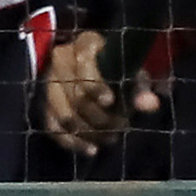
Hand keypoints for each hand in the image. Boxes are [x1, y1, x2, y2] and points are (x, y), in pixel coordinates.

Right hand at [40, 30, 132, 154]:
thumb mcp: (132, 70)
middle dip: (100, 116)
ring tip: (111, 138)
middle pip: (75, 96)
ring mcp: (49, 84)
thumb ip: (141, 87)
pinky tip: (91, 150)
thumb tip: (151, 105)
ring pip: (64, 115)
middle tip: (122, 125)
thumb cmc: (118, 66)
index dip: (96, 86)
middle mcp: (61, 62)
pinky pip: (53, 128)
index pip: (84, 67)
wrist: (96, 65)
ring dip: (89, 132)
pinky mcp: (44, 105)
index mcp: (84, 45)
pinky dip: (72, 142)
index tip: (110, 101)